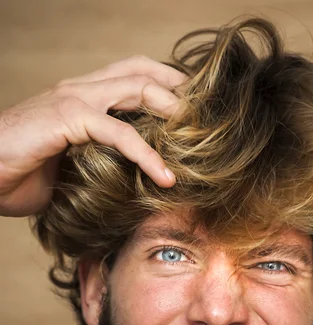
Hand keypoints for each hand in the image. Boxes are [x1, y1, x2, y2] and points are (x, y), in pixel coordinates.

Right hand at [0, 56, 186, 216]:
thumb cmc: (20, 172)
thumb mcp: (70, 163)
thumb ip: (99, 159)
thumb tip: (128, 179)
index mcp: (82, 95)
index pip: (133, 74)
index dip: (166, 86)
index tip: (194, 114)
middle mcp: (80, 88)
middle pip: (143, 72)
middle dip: (179, 92)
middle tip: (207, 121)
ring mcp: (73, 98)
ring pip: (136, 89)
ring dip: (172, 112)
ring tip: (199, 141)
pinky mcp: (66, 119)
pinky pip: (118, 132)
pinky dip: (146, 154)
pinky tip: (165, 176)